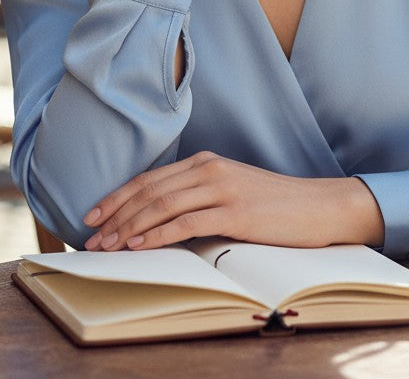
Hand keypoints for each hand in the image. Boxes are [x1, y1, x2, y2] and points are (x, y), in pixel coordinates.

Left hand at [82, 151, 384, 250]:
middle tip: (89, 236)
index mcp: (206, 162)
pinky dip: (157, 235)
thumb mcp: (232, 191)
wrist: (318, 206)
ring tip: (105, 245)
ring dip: (128, 227)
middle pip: (150, 190)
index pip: (150, 178)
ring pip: (162, 205)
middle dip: (115, 214)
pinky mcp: (235, 212)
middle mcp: (209, 169)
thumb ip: (199, 195)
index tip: (93, 216)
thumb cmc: (274, 205)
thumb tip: (160, 219)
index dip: (118, 197)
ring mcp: (222, 188)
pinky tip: (138, 246)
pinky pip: (186, 223)